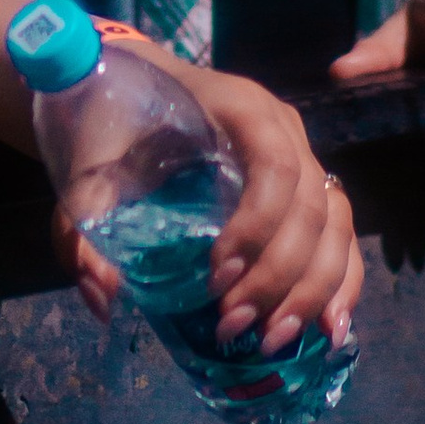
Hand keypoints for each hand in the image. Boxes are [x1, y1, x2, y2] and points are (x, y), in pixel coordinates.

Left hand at [59, 45, 363, 359]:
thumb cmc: (114, 122)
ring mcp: (305, 154)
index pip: (275, 168)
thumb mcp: (90, 167)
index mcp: (239, 106)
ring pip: (335, 228)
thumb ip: (83, 225)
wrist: (129, 84)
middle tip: (232, 325)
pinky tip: (328, 329)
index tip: (215, 276)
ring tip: (273, 339)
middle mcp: (284, 128)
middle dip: (277, 277)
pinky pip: (341, 236)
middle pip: (310, 207)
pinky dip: (341, 283)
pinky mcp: (309, 186)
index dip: (257, 228)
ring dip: (311, 291)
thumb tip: (106, 296)